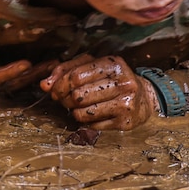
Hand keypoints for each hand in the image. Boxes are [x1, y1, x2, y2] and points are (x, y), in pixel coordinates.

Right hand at [0, 37, 55, 93]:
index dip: (8, 72)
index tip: (26, 63)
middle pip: (11, 86)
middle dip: (32, 76)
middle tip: (53, 66)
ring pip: (16, 85)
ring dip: (34, 76)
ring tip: (53, 66)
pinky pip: (14, 83)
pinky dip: (28, 77)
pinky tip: (43, 70)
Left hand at [41, 54, 159, 129]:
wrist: (144, 98)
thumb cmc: (111, 79)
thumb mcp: (91, 66)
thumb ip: (66, 70)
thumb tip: (44, 84)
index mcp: (113, 64)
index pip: (76, 76)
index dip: (59, 84)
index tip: (54, 89)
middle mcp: (123, 82)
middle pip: (78, 95)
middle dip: (64, 99)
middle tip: (63, 99)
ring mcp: (126, 104)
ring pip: (84, 112)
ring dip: (73, 111)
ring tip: (76, 107)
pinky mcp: (126, 123)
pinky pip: (93, 125)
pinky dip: (85, 122)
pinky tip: (90, 114)